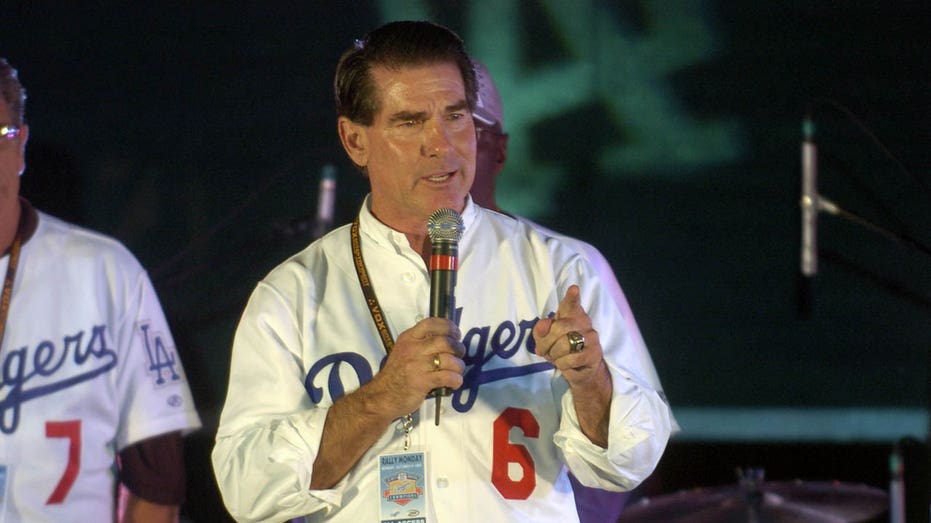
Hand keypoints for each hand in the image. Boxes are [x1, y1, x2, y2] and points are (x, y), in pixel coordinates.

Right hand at [368, 317, 464, 418]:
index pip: (431, 323)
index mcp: (409, 338)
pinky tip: (454, 383)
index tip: (456, 334)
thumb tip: (448, 338)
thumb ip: (422, 343)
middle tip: (459, 355)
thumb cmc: (397, 373)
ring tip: (457, 371)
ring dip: (459, 366)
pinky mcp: (422, 382)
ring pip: (449, 360)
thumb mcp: (404, 350)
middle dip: (458, 348)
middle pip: (445, 342)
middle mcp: (413, 348)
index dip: (449, 327)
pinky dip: (456, 380)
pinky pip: (448, 377)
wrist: (382, 396)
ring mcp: (417, 365)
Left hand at [533, 284, 611, 445]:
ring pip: (565, 345)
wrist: (579, 371)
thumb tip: (543, 325)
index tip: (573, 289)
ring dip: (554, 356)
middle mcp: (584, 322)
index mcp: (571, 314)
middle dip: (546, 342)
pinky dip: (563, 364)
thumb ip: (541, 331)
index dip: (572, 297)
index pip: (572, 304)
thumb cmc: (560, 349)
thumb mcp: (545, 340)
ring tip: (557, 358)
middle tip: (543, 350)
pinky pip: (572, 359)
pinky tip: (567, 364)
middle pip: (559, 328)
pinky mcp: (595, 354)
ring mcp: (592, 337)